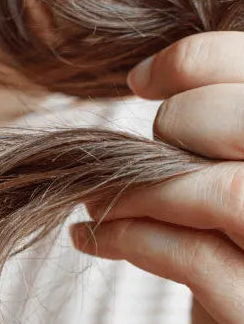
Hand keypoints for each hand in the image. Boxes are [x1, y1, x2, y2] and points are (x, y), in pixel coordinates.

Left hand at [69, 31, 243, 323]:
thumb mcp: (232, 223)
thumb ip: (210, 165)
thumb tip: (144, 107)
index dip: (210, 59)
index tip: (143, 78)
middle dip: (179, 123)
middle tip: (135, 153)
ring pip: (229, 192)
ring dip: (147, 187)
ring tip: (101, 202)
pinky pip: (202, 264)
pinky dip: (134, 240)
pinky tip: (92, 238)